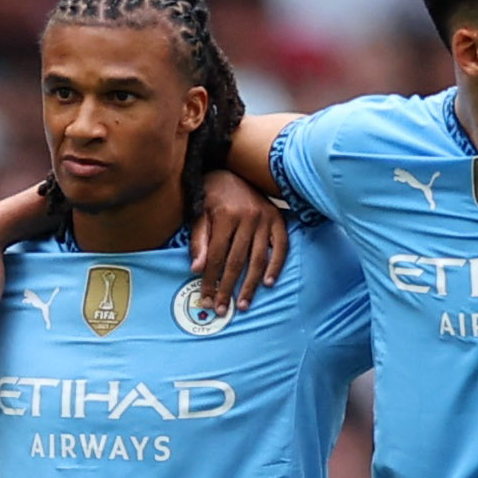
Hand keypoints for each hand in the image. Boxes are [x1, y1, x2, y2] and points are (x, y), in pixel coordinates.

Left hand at [189, 170, 286, 311]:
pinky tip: (269, 283)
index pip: (216, 256)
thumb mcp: (199, 212)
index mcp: (226, 215)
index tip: (205, 298)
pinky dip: (276, 266)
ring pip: (258, 258)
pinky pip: (281, 246)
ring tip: (242, 304)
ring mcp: (265, 219)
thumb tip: (197, 269)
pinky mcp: (278, 219)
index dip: (210, 279)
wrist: (234, 168)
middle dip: (227, 288)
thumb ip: (199, 240)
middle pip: (236, 261)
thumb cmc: (212, 194)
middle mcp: (248, 218)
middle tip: (221, 309)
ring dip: (251, 284)